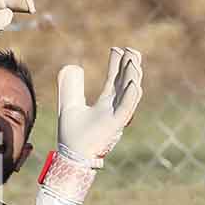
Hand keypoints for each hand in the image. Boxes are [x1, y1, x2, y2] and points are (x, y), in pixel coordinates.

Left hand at [36, 48, 142, 204]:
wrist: (71, 156)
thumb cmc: (71, 134)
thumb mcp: (70, 104)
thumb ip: (71, 87)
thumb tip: (71, 67)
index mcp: (105, 104)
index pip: (115, 80)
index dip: (117, 65)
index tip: (118, 48)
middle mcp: (114, 109)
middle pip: (126, 84)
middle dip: (130, 66)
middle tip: (132, 49)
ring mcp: (116, 117)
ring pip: (130, 94)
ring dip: (133, 77)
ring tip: (133, 59)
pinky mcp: (115, 126)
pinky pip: (127, 109)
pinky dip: (132, 96)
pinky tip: (134, 82)